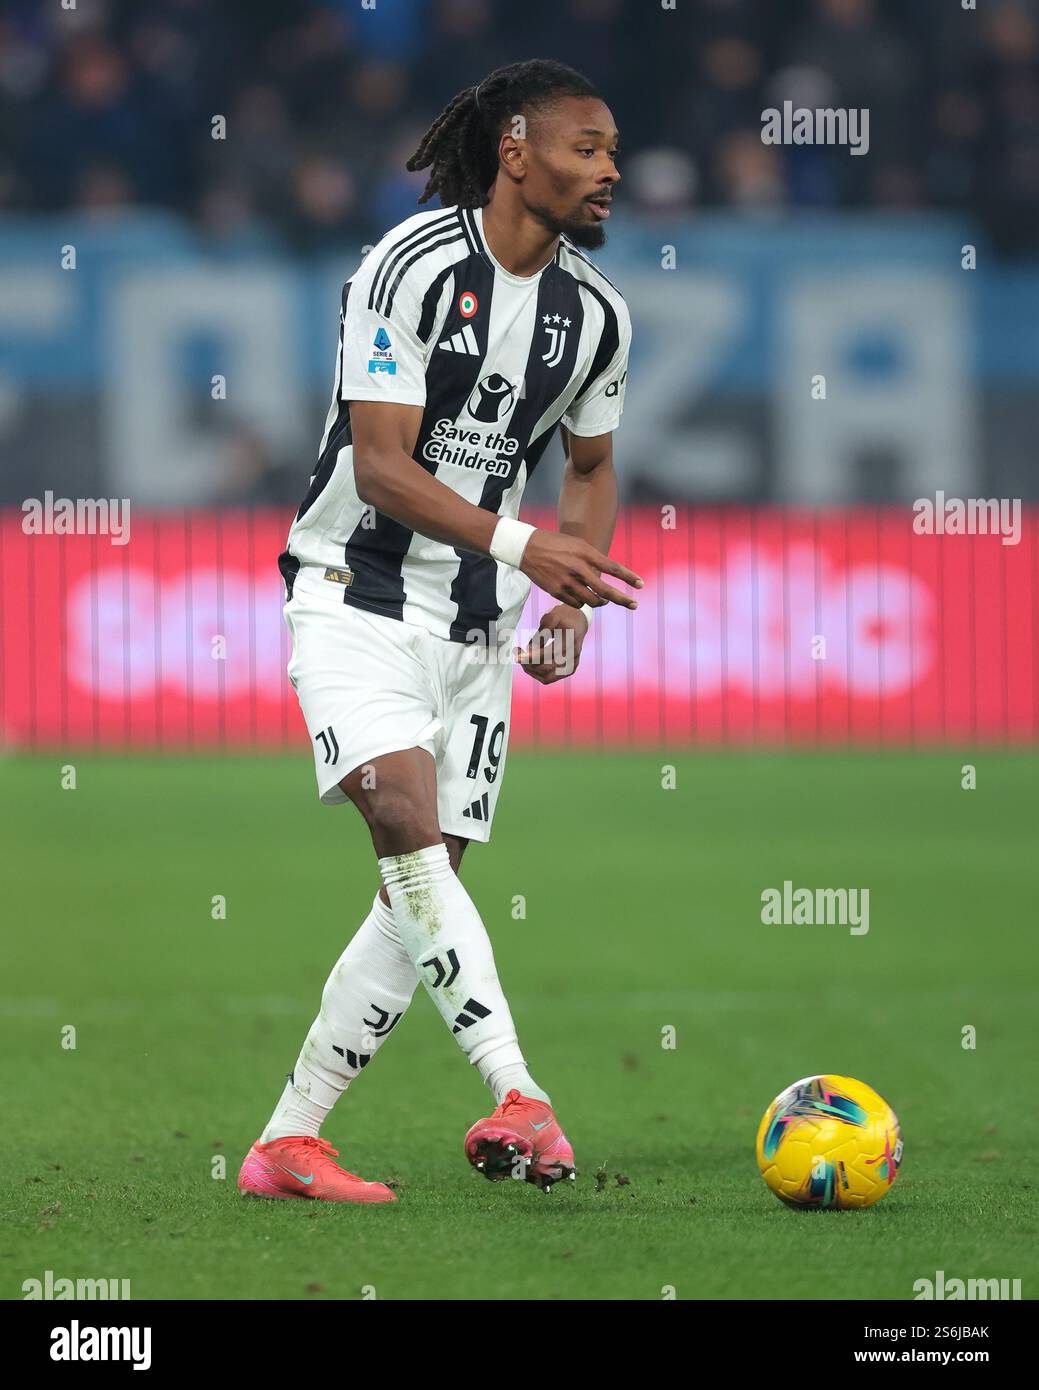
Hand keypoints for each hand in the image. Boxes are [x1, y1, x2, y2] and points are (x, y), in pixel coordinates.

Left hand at [514, 606, 589, 684]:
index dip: (532, 656)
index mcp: (570, 639)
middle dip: (528, 663)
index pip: (550, 653)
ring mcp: (572, 664)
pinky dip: (537, 674)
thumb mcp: (550, 619)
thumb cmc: (563, 617)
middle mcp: (573, 655)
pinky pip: (550, 678)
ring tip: (522, 659)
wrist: (578, 621)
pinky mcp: (569, 669)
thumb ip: (540, 636)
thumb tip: (528, 652)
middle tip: (517, 653)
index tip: (517, 654)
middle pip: (548, 667)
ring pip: (548, 677)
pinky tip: (529, 665)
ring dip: (531, 671)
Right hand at [519, 530, 642, 609]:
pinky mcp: (556, 591)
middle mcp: (577, 568)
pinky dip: (582, 602)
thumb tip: (606, 577)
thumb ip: (593, 560)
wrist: (526, 548)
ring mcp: (566, 581)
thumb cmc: (555, 544)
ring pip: (591, 601)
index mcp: (584, 553)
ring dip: (601, 602)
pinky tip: (582, 597)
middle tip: (634, 605)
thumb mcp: (577, 544)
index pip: (612, 567)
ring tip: (604, 600)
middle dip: (623, 599)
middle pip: (605, 591)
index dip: (628, 577)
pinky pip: (576, 603)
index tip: (641, 585)